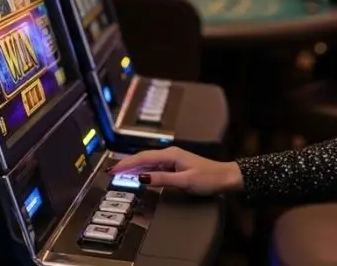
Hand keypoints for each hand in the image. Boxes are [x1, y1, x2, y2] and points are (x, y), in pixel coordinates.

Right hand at [108, 147, 242, 195]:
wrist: (225, 177)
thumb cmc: (208, 178)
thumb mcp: (184, 181)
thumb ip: (162, 179)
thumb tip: (141, 177)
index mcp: (170, 155)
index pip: (143, 158)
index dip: (126, 164)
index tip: (113, 170)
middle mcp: (170, 154)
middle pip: (143, 158)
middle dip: (126, 164)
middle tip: (111, 172)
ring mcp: (173, 159)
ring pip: (148, 162)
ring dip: (134, 167)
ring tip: (120, 173)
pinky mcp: (176, 165)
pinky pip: (155, 166)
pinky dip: (143, 170)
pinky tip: (138, 174)